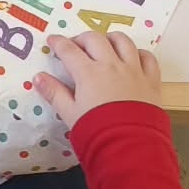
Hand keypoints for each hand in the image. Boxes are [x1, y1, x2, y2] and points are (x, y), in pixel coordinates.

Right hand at [38, 30, 161, 127]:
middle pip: (94, 39)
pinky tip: (133, 58)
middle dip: (82, 38)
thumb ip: (54, 93)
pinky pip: (147, 57)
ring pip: (123, 41)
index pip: (69, 50)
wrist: (130, 149)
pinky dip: (139, 53)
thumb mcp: (70, 114)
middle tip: (76, 47)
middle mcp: (111, 65)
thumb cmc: (95, 132)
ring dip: (111, 39)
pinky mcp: (151, 81)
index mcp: (88, 73)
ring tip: (105, 45)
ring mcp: (133, 71)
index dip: (58, 43)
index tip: (53, 40)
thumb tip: (38, 77)